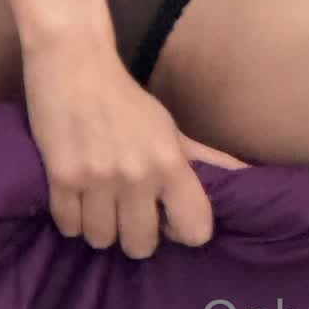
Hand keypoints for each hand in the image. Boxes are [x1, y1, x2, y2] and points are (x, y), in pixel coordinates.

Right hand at [22, 35, 251, 258]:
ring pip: (101, 240)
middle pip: (141, 246)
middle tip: (127, 209)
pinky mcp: (62, 177)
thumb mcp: (170, 128)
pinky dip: (72, 218)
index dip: (182, 230)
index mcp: (170, 161)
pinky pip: (69, 227)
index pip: (196, 230)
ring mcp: (97, 178)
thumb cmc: (125, 99)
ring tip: (99, 200)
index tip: (168, 216)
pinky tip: (77, 194)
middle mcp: (137, 174)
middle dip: (134, 233)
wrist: (73, 62)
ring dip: (100, 226)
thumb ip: (205, 159)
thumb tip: (246, 177)